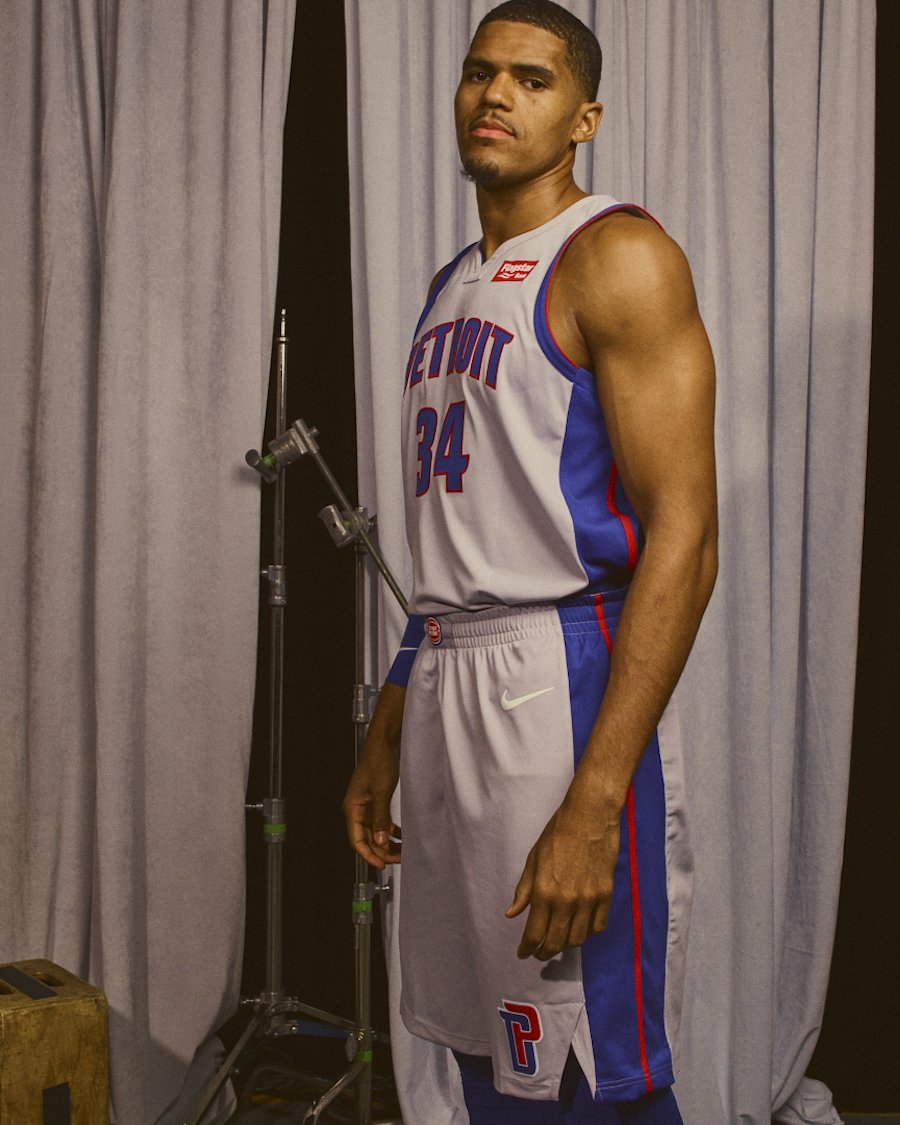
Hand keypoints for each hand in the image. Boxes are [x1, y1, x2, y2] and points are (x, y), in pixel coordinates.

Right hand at [342, 740, 400, 869]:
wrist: (384, 742)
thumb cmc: (379, 761)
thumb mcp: (381, 792)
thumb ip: (381, 817)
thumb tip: (381, 842)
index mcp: (353, 808)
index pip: (357, 840)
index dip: (369, 855)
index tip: (382, 865)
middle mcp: (357, 809)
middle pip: (367, 838)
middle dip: (382, 851)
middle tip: (398, 859)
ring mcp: (367, 805)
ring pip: (376, 832)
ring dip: (387, 842)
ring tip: (402, 851)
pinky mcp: (376, 800)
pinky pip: (382, 822)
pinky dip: (391, 830)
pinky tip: (402, 836)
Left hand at [506, 798, 620, 959]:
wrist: (589, 817)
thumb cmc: (557, 834)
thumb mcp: (533, 859)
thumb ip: (524, 890)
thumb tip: (512, 913)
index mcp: (544, 892)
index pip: (534, 934)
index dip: (527, 949)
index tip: (523, 953)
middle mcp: (566, 901)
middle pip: (556, 942)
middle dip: (544, 952)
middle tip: (539, 953)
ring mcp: (588, 900)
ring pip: (578, 940)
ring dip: (566, 945)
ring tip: (558, 942)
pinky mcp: (606, 895)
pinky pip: (597, 927)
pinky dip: (587, 933)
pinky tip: (580, 929)